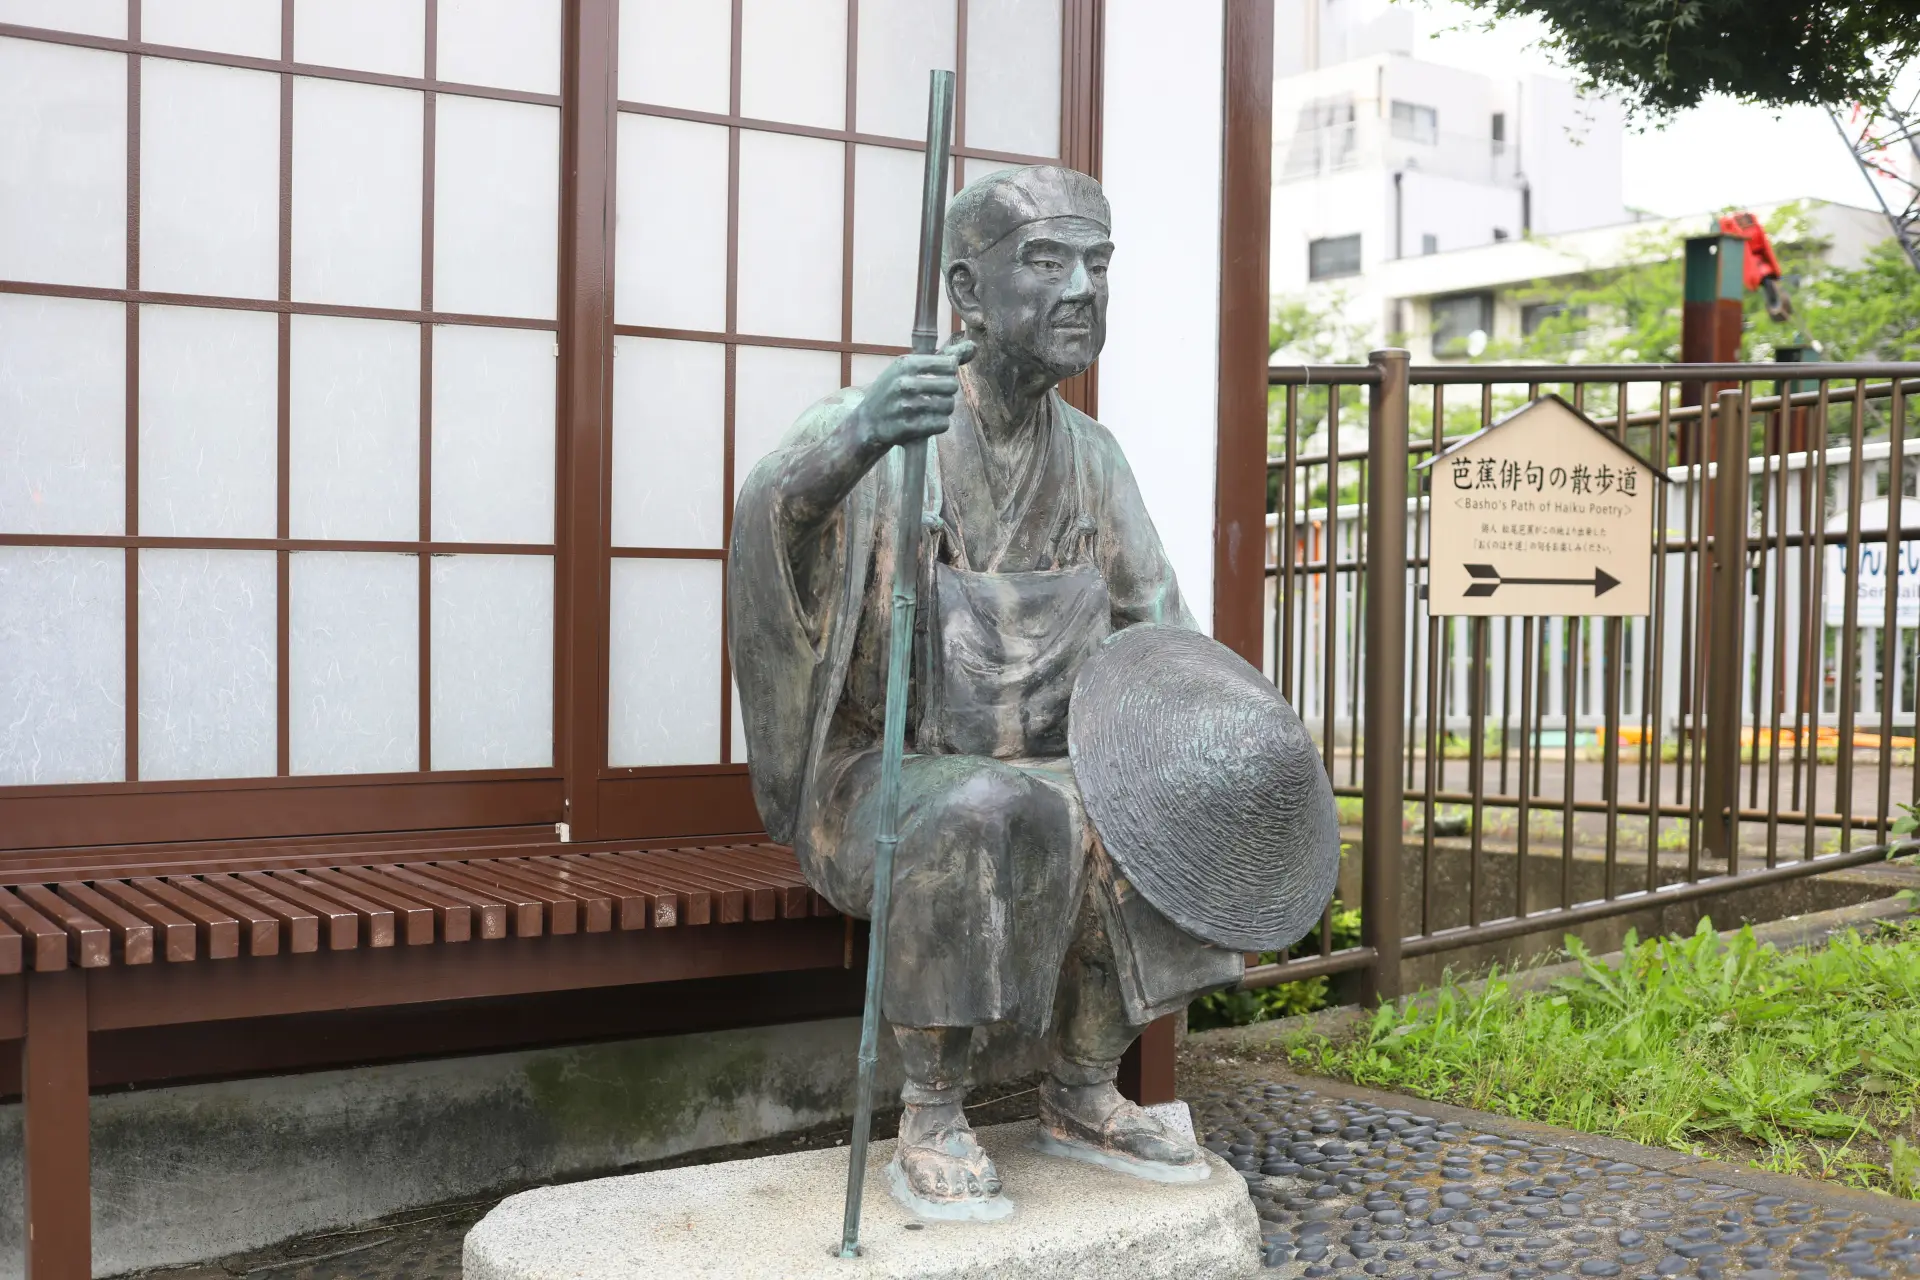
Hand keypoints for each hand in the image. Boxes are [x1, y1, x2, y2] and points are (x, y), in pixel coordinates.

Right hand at [852, 339, 976, 452]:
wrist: (867, 422)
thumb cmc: (892, 391)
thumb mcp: (909, 368)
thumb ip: (943, 357)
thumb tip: (974, 345)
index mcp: (905, 364)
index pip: (948, 364)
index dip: (948, 373)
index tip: (937, 378)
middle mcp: (904, 383)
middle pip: (951, 385)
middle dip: (948, 392)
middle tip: (935, 396)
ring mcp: (905, 406)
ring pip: (948, 405)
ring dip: (944, 410)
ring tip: (930, 410)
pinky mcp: (907, 427)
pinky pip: (941, 424)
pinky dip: (939, 424)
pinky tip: (927, 422)